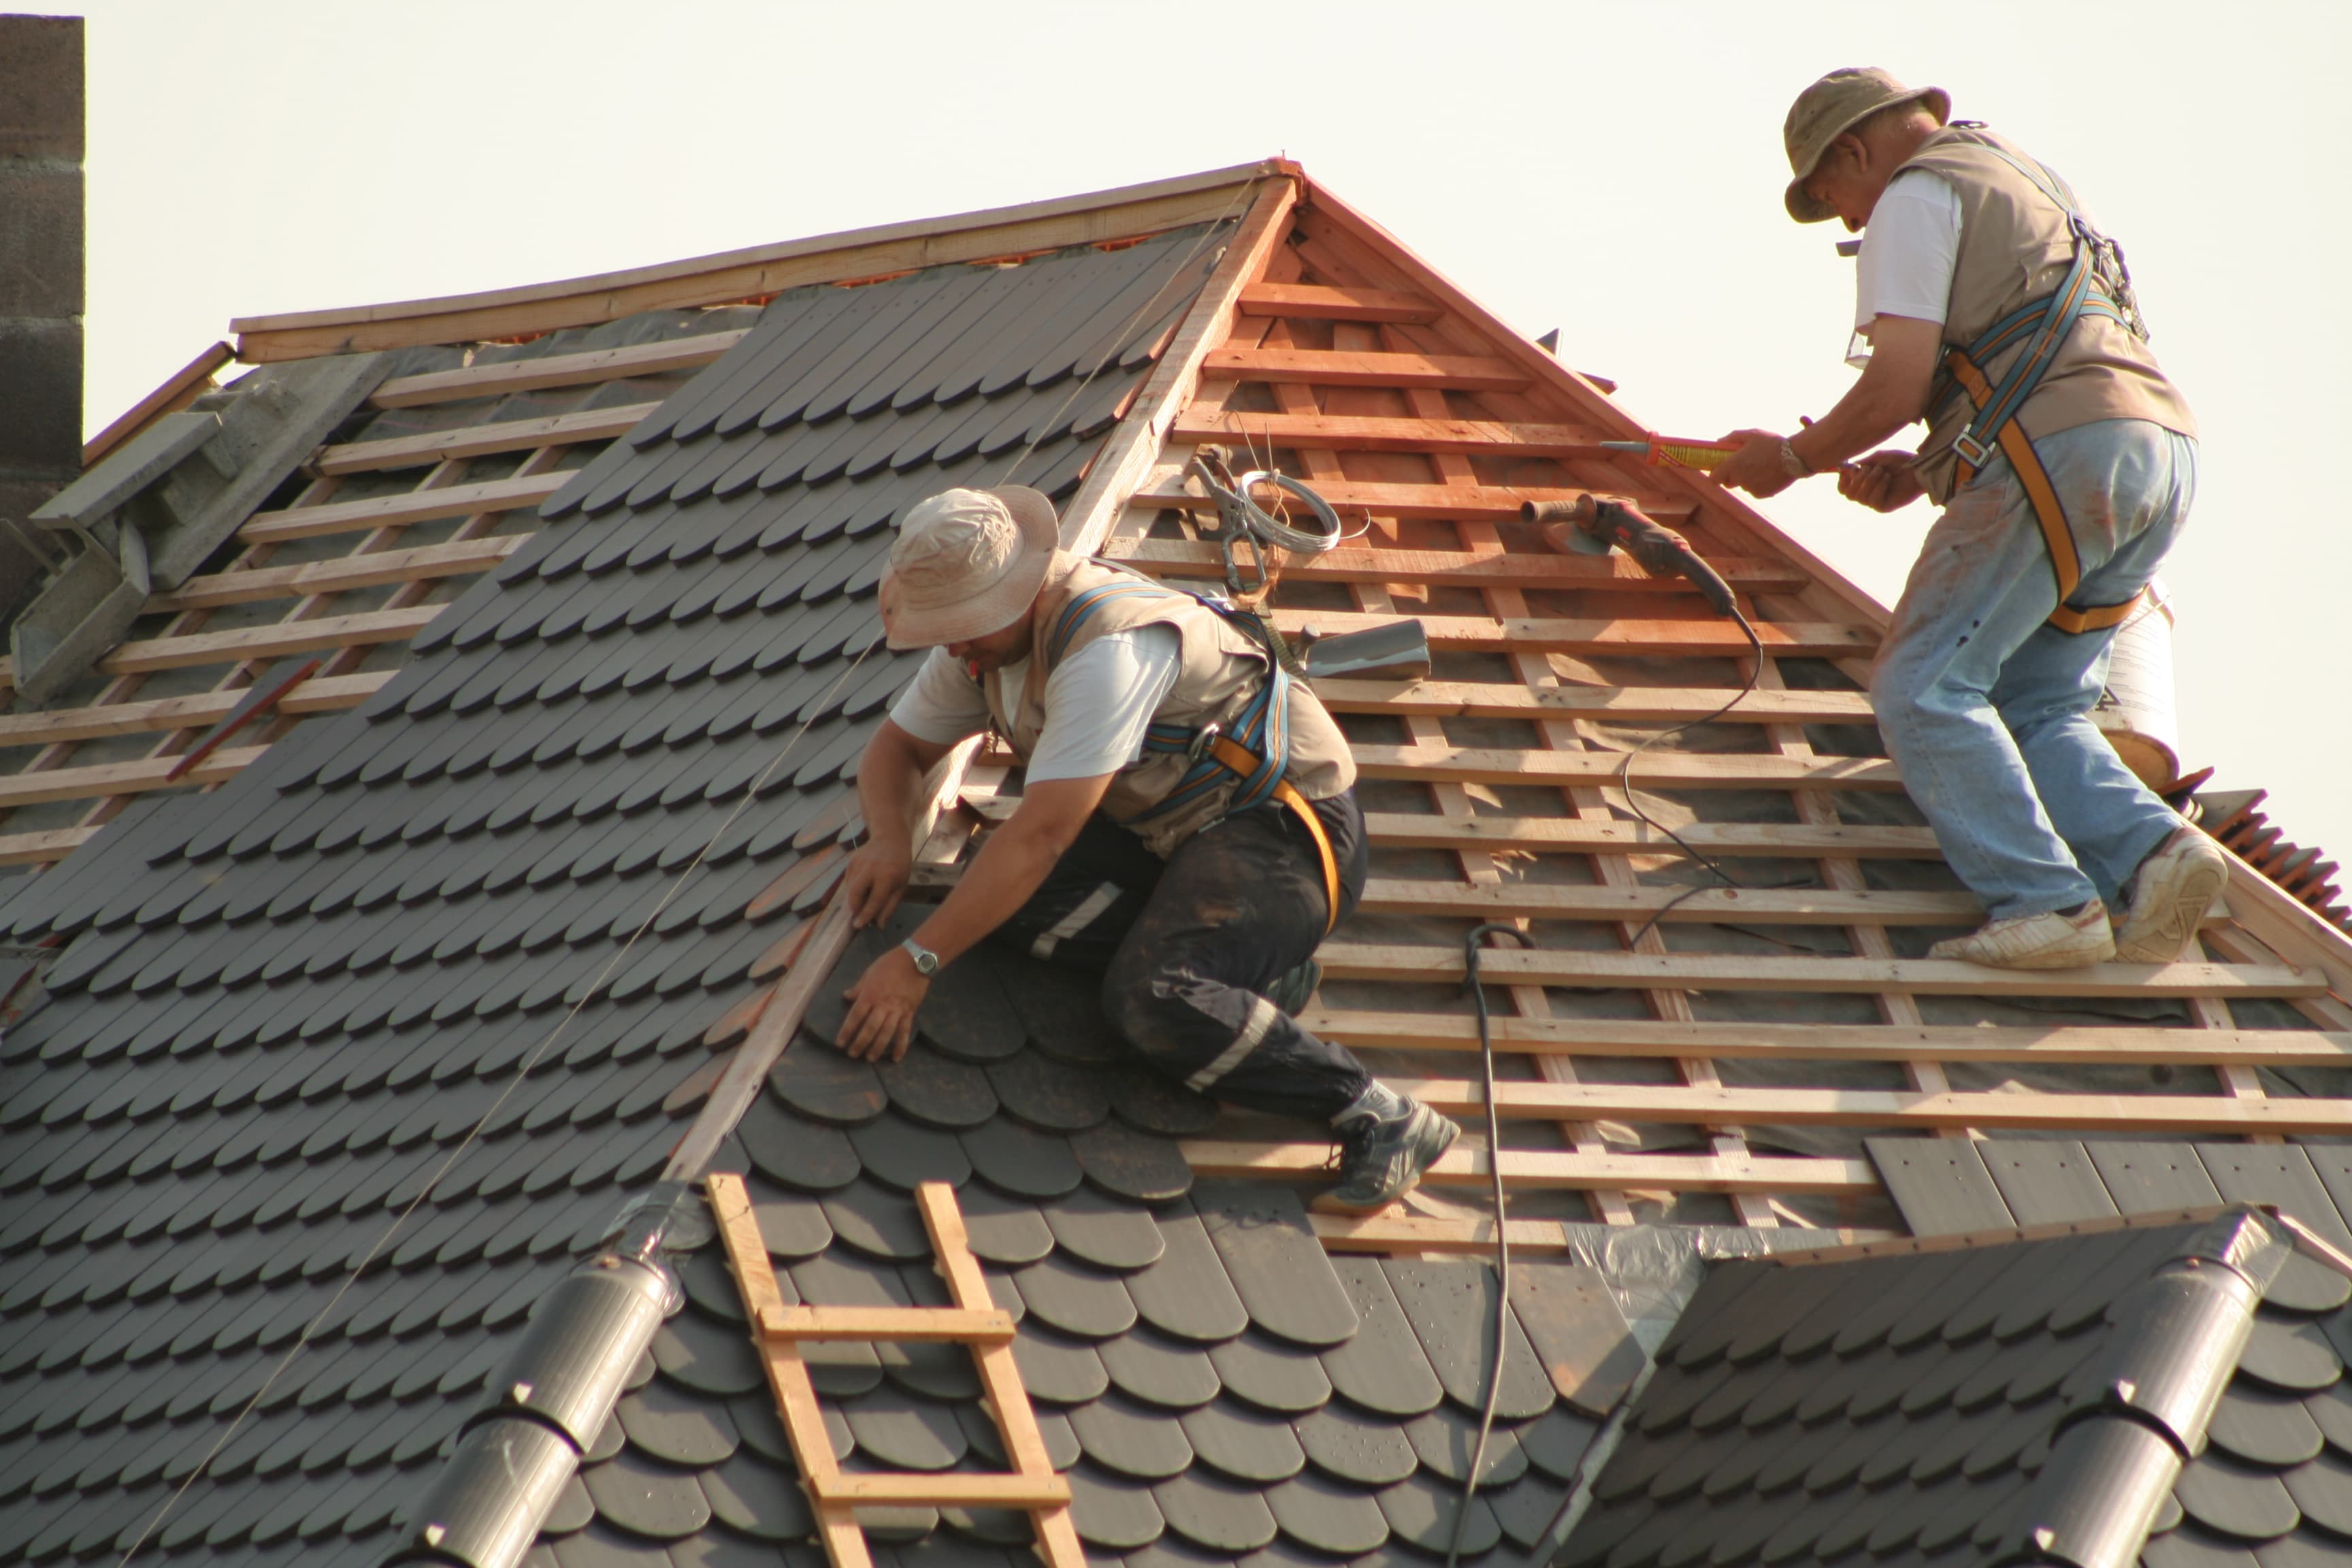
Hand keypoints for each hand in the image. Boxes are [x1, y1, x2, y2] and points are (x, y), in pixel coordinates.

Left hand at [838, 946, 927, 1060]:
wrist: (916, 960)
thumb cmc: (890, 963)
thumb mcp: (869, 973)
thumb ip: (858, 988)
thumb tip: (846, 996)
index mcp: (870, 995)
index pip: (855, 1017)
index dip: (847, 1031)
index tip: (840, 1043)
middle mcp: (883, 1005)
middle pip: (870, 1029)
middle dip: (860, 1043)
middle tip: (852, 1055)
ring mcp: (897, 1010)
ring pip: (886, 1033)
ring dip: (877, 1048)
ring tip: (870, 1058)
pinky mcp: (909, 1013)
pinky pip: (904, 1032)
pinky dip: (901, 1046)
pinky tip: (895, 1058)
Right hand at [840, 840, 911, 929]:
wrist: (891, 838)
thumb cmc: (900, 865)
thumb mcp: (902, 886)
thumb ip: (890, 906)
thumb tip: (879, 925)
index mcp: (887, 876)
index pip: (874, 900)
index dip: (865, 915)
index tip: (858, 925)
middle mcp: (870, 869)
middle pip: (855, 893)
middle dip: (854, 907)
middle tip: (857, 914)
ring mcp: (859, 864)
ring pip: (850, 888)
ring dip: (854, 898)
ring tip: (863, 899)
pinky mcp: (851, 861)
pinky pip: (849, 880)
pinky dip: (853, 887)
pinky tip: (863, 885)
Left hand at [1711, 429, 1797, 498]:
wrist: (1795, 457)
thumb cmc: (1771, 443)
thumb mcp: (1751, 434)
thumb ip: (1732, 438)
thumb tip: (1718, 442)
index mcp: (1733, 465)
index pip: (1714, 478)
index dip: (1716, 474)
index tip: (1721, 468)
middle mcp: (1739, 479)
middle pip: (1728, 483)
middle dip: (1732, 475)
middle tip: (1743, 464)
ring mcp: (1750, 488)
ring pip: (1743, 485)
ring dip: (1747, 478)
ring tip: (1761, 465)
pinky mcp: (1761, 494)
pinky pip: (1754, 490)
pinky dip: (1758, 484)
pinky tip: (1768, 473)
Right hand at [1837, 449, 1924, 512]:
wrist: (1919, 467)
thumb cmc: (1901, 461)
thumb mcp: (1878, 457)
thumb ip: (1862, 463)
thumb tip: (1844, 468)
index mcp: (1862, 483)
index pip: (1843, 489)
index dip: (1843, 480)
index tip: (1851, 469)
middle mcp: (1866, 494)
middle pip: (1848, 495)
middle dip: (1857, 479)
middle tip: (1870, 469)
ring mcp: (1875, 502)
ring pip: (1859, 497)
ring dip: (1870, 480)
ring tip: (1883, 472)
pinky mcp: (1884, 507)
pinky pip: (1872, 501)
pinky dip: (1879, 487)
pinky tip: (1888, 479)